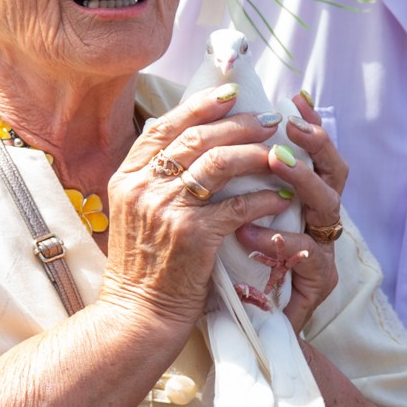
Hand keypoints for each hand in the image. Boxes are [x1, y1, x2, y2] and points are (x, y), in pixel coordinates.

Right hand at [100, 85, 301, 335]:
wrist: (136, 312)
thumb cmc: (141, 267)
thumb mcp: (132, 214)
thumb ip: (152, 182)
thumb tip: (186, 149)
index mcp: (125, 178)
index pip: (162, 128)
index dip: (199, 106)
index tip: (230, 94)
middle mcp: (142, 187)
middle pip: (195, 138)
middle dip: (238, 124)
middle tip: (269, 120)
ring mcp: (167, 209)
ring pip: (219, 162)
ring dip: (256, 153)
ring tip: (280, 152)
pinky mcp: (194, 234)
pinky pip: (240, 204)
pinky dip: (265, 197)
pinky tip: (281, 196)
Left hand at [237, 92, 348, 328]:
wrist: (231, 316)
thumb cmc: (222, 257)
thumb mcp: (222, 211)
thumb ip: (226, 177)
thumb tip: (203, 128)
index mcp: (296, 197)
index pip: (312, 153)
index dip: (309, 126)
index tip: (296, 98)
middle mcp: (314, 219)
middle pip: (331, 173)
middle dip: (314, 147)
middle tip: (289, 128)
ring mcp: (319, 249)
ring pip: (326, 209)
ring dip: (300, 185)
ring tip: (274, 171)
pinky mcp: (315, 284)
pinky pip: (307, 259)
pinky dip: (282, 244)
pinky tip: (252, 236)